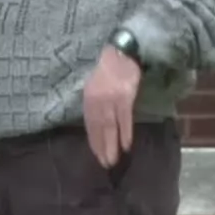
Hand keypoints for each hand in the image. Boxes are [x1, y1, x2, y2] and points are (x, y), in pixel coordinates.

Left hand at [82, 45, 141, 167]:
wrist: (123, 51)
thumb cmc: (109, 67)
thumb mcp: (95, 83)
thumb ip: (95, 101)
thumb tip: (97, 121)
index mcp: (89, 97)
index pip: (90, 123)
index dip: (93, 139)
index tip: (96, 153)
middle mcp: (97, 100)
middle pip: (98, 128)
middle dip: (101, 146)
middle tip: (104, 163)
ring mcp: (111, 99)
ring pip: (110, 126)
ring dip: (111, 144)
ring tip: (112, 160)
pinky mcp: (125, 97)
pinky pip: (124, 118)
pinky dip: (125, 132)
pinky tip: (126, 145)